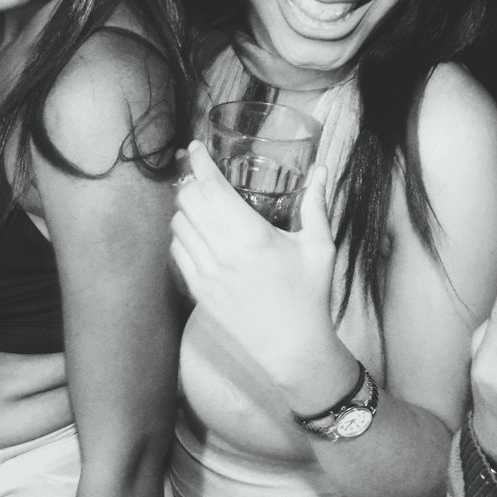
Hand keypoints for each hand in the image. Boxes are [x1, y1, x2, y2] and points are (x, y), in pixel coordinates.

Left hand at [171, 141, 345, 400]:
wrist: (291, 347)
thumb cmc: (309, 296)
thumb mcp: (319, 247)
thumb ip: (316, 205)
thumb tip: (320, 170)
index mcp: (253, 236)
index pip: (213, 188)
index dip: (200, 163)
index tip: (196, 148)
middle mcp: (224, 252)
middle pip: (189, 201)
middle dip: (191, 182)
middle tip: (200, 175)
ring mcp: (207, 273)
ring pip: (178, 224)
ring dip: (185, 207)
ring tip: (198, 201)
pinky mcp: (198, 291)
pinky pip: (176, 251)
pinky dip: (181, 235)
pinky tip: (195, 231)